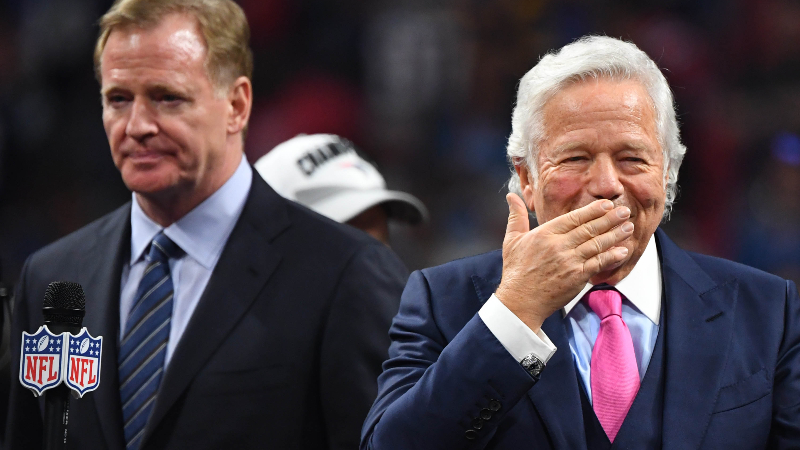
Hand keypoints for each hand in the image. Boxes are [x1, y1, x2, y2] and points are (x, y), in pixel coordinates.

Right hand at [494, 194, 632, 331]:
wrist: (520, 301)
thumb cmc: (516, 271)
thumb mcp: (512, 240)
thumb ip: (516, 216)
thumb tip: (511, 196)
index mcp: (545, 234)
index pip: (573, 218)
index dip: (593, 210)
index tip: (607, 204)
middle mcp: (559, 246)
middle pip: (589, 228)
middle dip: (610, 218)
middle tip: (624, 211)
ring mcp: (569, 261)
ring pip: (597, 244)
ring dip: (615, 235)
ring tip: (628, 227)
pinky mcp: (576, 277)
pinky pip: (598, 263)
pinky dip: (611, 256)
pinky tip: (622, 250)